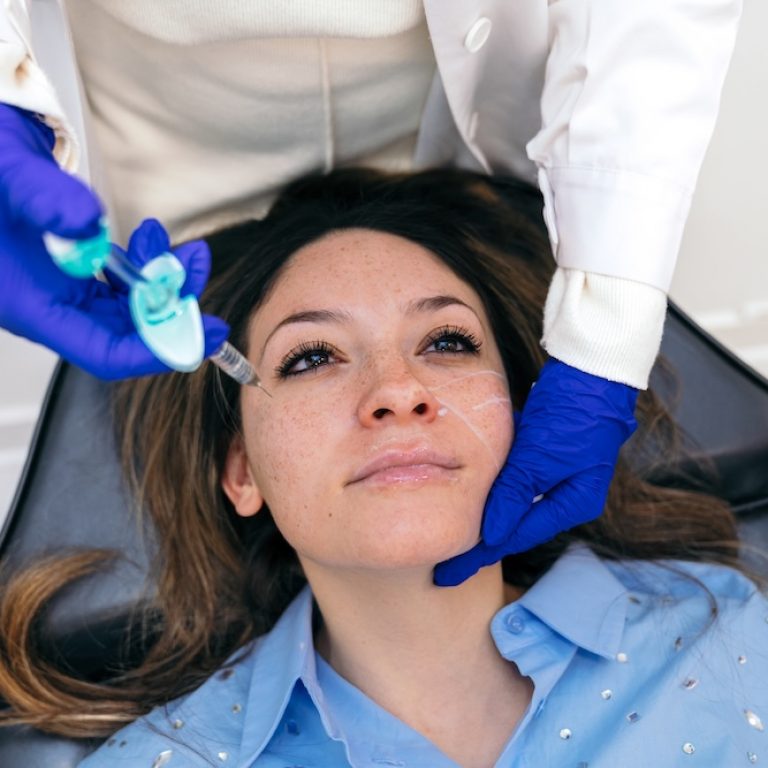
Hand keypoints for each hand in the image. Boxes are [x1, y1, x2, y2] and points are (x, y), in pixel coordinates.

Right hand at [0, 104, 227, 377]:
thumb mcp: (5, 168)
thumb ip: (43, 196)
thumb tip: (88, 220)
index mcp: (27, 303)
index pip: (103, 353)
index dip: (155, 352)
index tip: (201, 334)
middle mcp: (47, 304)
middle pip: (125, 333)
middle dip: (171, 309)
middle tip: (196, 271)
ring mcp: (60, 288)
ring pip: (128, 307)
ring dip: (164, 283)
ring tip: (182, 248)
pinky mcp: (71, 269)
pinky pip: (119, 284)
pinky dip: (145, 266)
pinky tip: (152, 238)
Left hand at [433, 359, 637, 585]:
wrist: (592, 367)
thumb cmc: (572, 411)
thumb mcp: (539, 455)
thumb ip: (513, 494)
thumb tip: (490, 534)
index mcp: (574, 501)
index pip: (517, 534)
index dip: (480, 554)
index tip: (450, 574)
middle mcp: (567, 493)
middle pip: (516, 525)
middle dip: (481, 544)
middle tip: (447, 568)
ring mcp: (559, 472)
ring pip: (514, 503)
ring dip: (486, 517)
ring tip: (457, 539)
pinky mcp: (548, 452)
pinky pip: (516, 480)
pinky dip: (495, 488)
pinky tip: (475, 496)